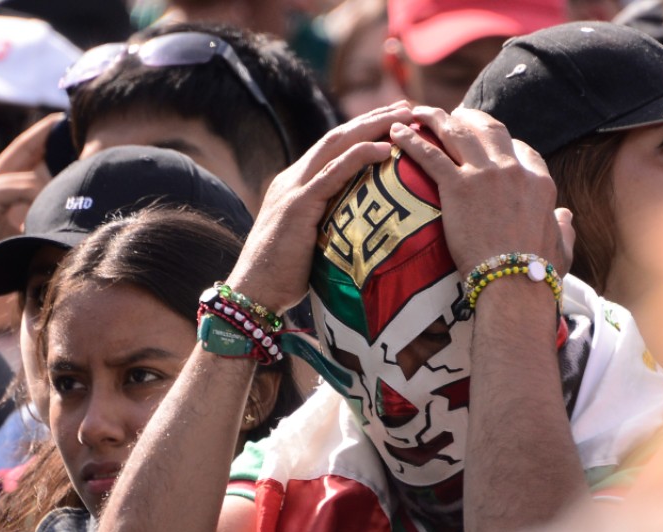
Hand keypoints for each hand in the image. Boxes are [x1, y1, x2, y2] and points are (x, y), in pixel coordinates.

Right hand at [0, 113, 57, 257]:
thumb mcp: (21, 234)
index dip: (38, 139)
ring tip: (69, 195)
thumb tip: (67, 211)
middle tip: (63, 121)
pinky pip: (18, 189)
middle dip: (41, 135)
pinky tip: (43, 215)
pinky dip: (35, 200)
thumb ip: (35, 217)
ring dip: (49, 190)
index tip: (58, 124)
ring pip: (27, 177)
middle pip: (19, 151)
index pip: (21, 158)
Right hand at [225, 101, 413, 313]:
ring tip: (406, 117)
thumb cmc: (283, 279)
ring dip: (373, 127)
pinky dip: (360, 157)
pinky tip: (386, 149)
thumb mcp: (309, 244)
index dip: (363, 131)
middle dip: (374, 118)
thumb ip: (328, 227)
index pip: (333, 149)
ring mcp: (294, 189)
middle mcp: (293, 180)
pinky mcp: (298, 205)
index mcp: (295, 186)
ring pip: (337, 145)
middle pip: (338, 136)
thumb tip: (357, 232)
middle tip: (409, 107)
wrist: (253, 292)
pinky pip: (333, 173)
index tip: (395, 122)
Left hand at [390, 107, 571, 277]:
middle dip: (469, 118)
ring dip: (435, 118)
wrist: (516, 282)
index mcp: (539, 182)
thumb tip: (566, 217)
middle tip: (452, 117)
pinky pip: (430, 155)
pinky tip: (397, 132)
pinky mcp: (457, 187)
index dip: (505, 144)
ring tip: (417, 112)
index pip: (522, 150)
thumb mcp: (563, 247)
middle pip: (489, 129)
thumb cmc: (539, 274)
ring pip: (457, 133)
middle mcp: (513, 170)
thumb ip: (564, 228)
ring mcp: (485, 175)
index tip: (490, 145)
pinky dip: (412, 140)